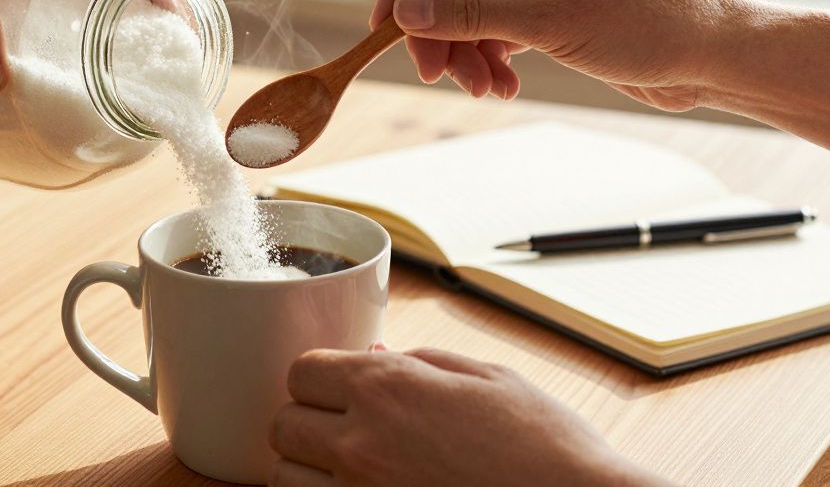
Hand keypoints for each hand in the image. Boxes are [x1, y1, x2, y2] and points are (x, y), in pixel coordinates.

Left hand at [269, 347, 668, 486]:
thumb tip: (375, 354)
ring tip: (353, 468)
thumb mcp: (488, 378)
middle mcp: (361, 443)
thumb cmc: (546, 446)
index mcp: (388, 387)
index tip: (339, 389)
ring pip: (287, 479)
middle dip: (307, 424)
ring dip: (309, 471)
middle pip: (282, 427)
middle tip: (343, 430)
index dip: (319, 378)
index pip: (300, 371)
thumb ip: (420, 362)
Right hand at [370, 0, 741, 110]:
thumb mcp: (547, 22)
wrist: (711, 55)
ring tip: (485, 88)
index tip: (386, 29)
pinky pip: (499, 26)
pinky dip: (493, 57)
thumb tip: (405, 11)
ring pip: (474, 8)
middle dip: (442, 31)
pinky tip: (503, 86)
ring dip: (469, 52)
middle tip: (437, 75)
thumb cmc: (646, 24)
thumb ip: (469, 15)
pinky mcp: (554, 2)